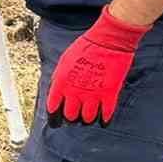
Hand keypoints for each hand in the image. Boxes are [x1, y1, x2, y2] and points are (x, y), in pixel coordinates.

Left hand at [45, 6, 151, 125]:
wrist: (108, 40)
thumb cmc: (85, 47)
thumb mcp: (64, 61)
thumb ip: (59, 79)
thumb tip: (56, 94)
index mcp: (61, 82)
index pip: (53, 108)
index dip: (54, 117)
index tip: (56, 122)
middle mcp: (75, 91)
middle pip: (70, 116)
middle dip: (71, 118)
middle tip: (75, 115)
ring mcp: (93, 94)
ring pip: (87, 119)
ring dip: (87, 119)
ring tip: (88, 116)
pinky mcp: (109, 94)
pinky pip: (105, 115)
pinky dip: (104, 120)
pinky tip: (103, 120)